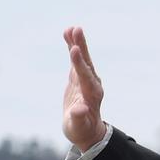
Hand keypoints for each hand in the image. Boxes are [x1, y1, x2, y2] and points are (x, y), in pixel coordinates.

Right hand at [62, 26, 105, 150]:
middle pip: (86, 63)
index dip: (79, 63)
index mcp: (91, 95)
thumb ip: (79, 118)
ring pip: (82, 59)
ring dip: (77, 43)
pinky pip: (77, 60)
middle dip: (81, 47)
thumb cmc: (81, 130)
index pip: (85, 76)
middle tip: (77, 30)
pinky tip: (68, 34)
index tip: (74, 49)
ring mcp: (87, 80)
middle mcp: (92, 85)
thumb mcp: (78, 127)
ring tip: (72, 28)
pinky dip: (72, 47)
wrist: (87, 131)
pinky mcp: (80, 77)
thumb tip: (80, 109)